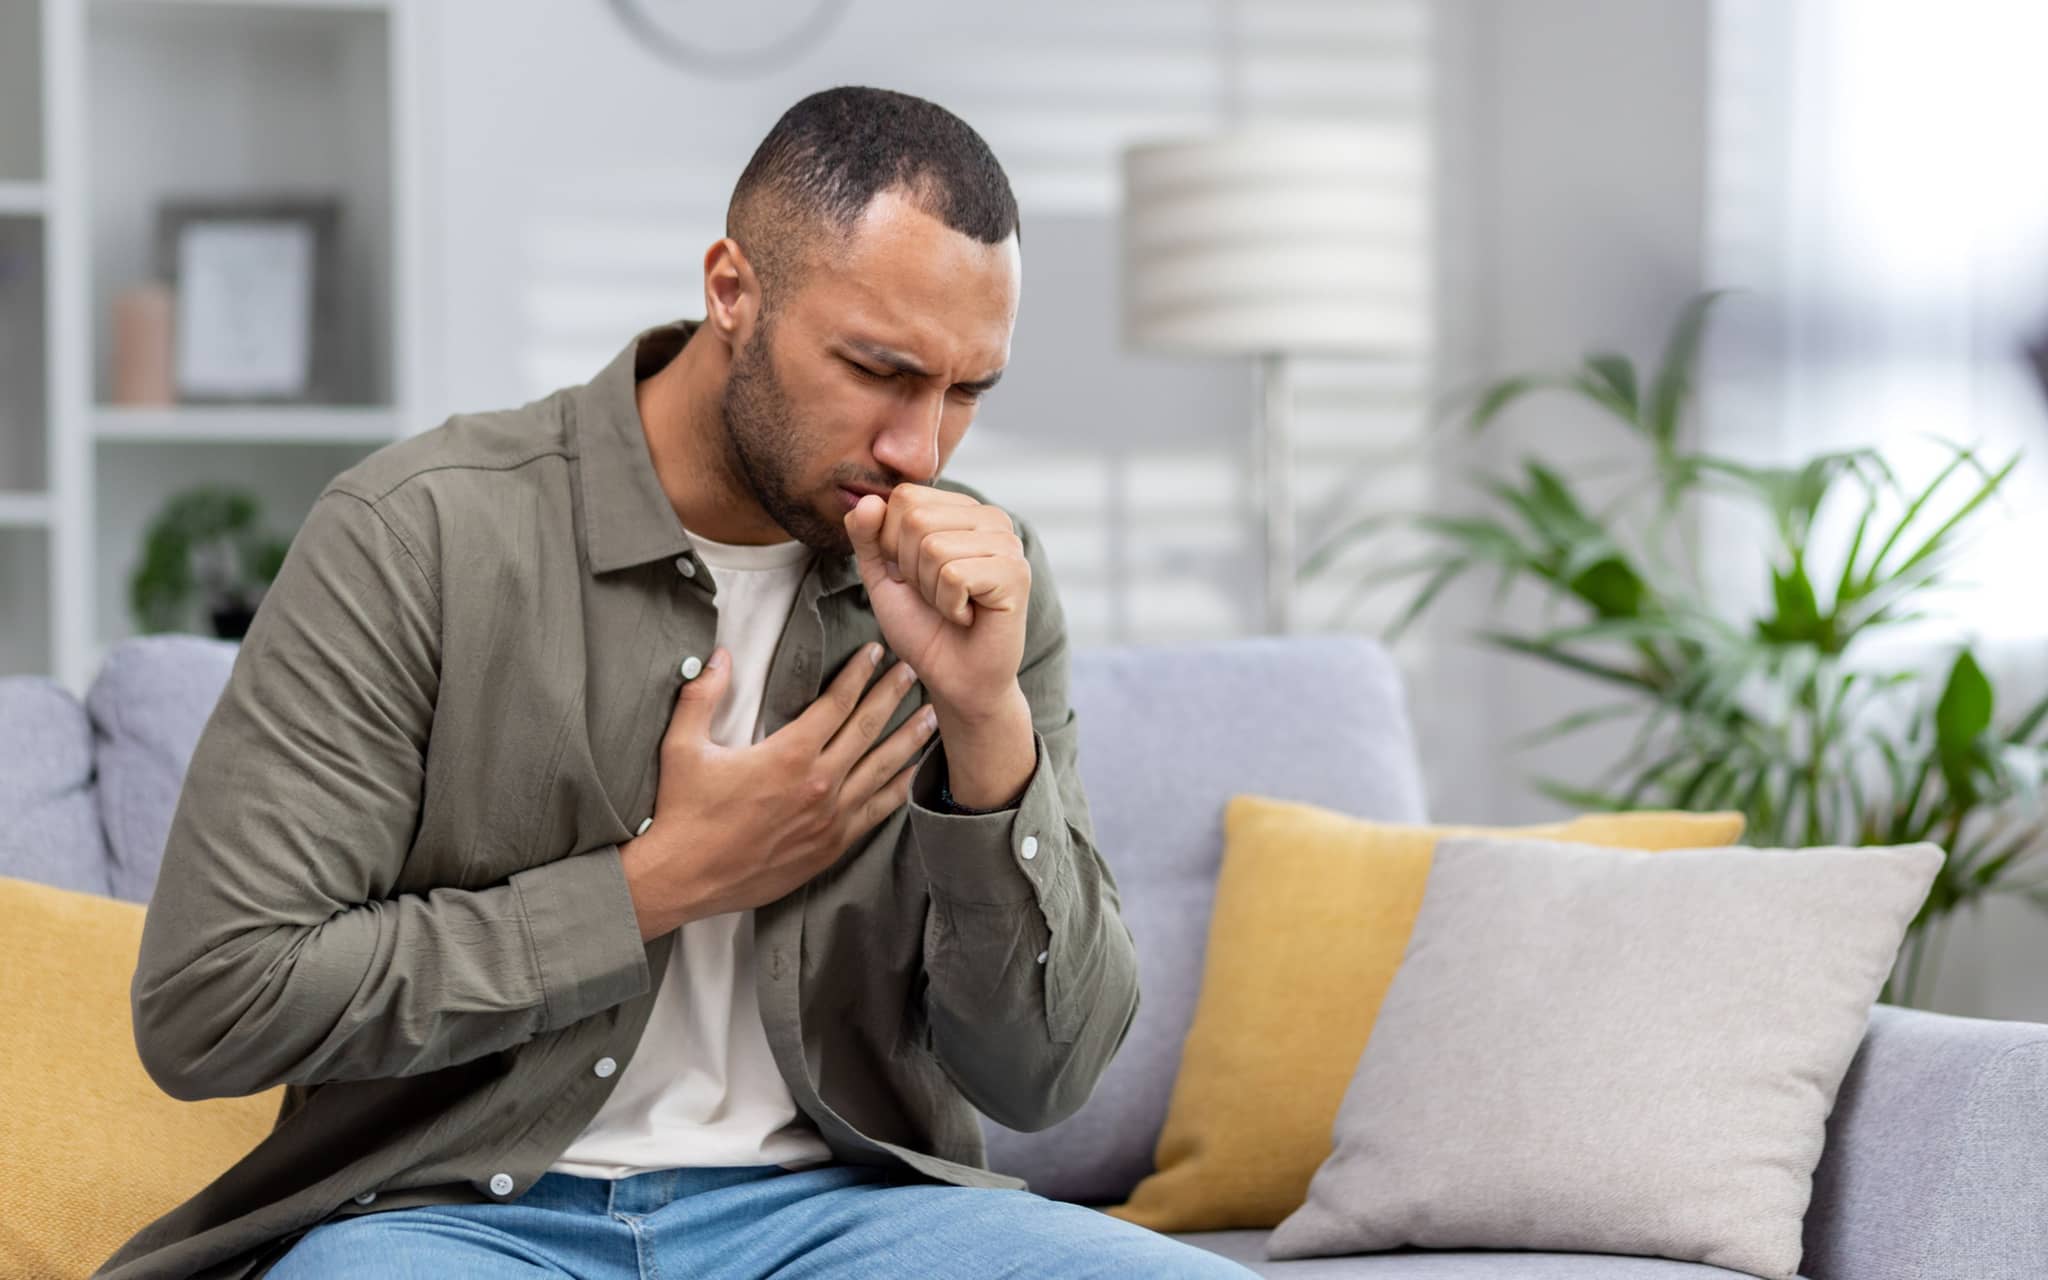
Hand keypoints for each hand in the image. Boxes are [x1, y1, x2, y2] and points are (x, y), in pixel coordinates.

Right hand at [620, 642, 936, 939]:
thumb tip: (719, 654)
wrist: (684, 878)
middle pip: (867, 729)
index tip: (875, 653)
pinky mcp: (831, 847)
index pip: (836, 703)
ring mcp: (829, 818)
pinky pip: (876, 812)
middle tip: (913, 672)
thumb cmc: (682, 812)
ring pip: (882, 770)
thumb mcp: (682, 746)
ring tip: (930, 717)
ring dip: (908, 739)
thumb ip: (703, 695)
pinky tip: (914, 775)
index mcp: (788, 755)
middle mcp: (818, 784)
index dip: (859, 674)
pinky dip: (899, 789)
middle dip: (892, 696)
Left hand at [844, 484, 1028, 720]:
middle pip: (916, 519)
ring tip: (953, 606)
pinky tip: (968, 616)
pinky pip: (955, 575)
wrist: (955, 677)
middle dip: (910, 568)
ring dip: (930, 591)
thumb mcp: (883, 576)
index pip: (905, 497)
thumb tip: (866, 501)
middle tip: (935, 594)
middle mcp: (990, 517)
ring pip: (934, 547)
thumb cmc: (923, 626)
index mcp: (961, 509)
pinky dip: (949, 606)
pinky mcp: (1016, 572)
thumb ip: (867, 537)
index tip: (915, 575)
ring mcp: (1008, 543)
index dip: (892, 544)